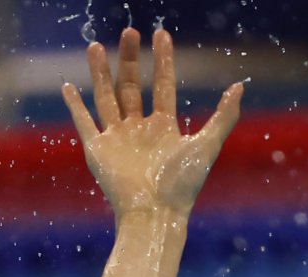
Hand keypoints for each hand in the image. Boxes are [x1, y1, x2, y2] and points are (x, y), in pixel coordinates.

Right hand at [62, 27, 242, 220]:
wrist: (154, 213)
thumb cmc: (182, 185)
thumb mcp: (207, 145)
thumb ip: (224, 117)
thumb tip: (239, 86)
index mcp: (164, 129)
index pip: (162, 86)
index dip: (162, 61)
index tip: (161, 35)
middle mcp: (138, 132)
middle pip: (131, 87)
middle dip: (129, 60)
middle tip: (129, 31)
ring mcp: (116, 140)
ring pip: (105, 98)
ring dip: (100, 73)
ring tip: (94, 45)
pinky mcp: (97, 151)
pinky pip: (84, 122)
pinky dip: (74, 105)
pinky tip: (68, 87)